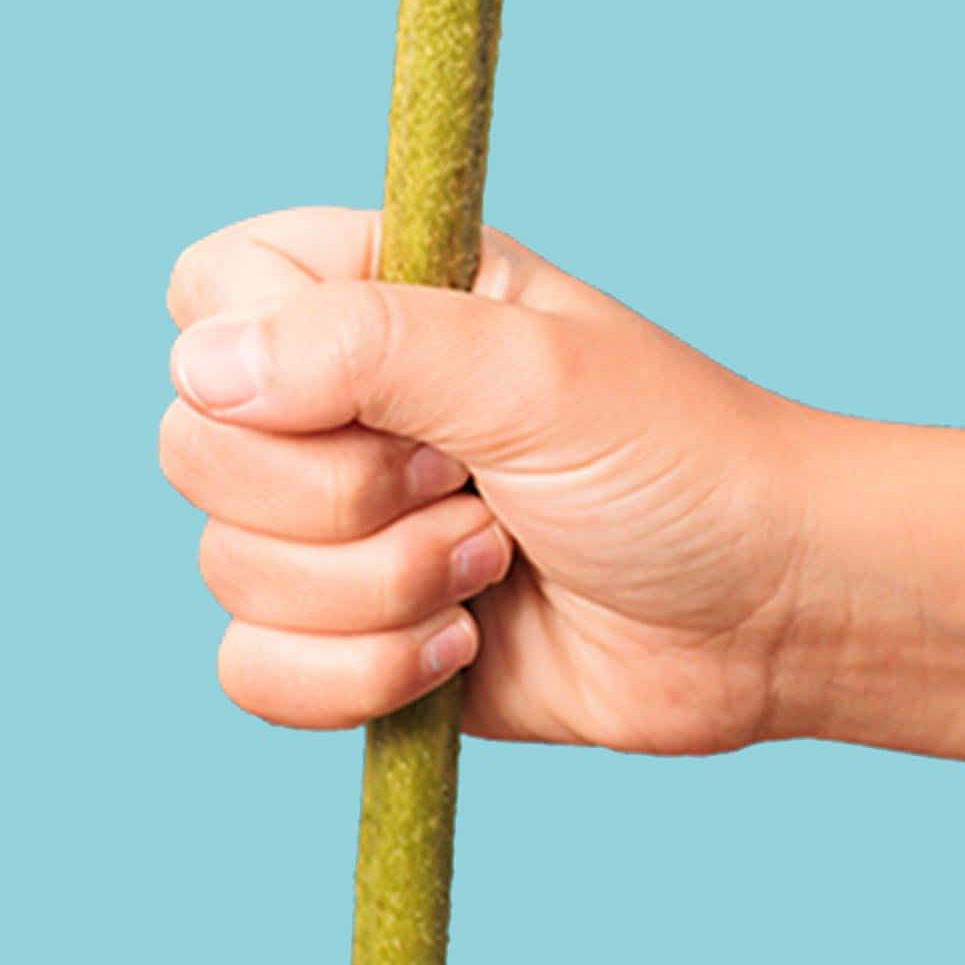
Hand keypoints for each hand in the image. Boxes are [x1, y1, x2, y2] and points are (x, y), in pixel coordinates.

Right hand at [159, 205, 821, 754]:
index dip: (259, 359)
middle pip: (195, 451)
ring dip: (379, 591)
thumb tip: (202, 366)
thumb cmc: (677, 464)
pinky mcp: (355, 633)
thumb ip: (366, 345)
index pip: (207, 292)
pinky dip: (356, 678)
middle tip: (471, 484)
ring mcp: (343, 523)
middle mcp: (342, 397)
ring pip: (227, 571)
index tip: (387, 394)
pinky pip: (253, 673)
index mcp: (379, 286)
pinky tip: (462, 652)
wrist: (768, 615)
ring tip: (497, 563)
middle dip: (342, 502)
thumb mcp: (532, 373)